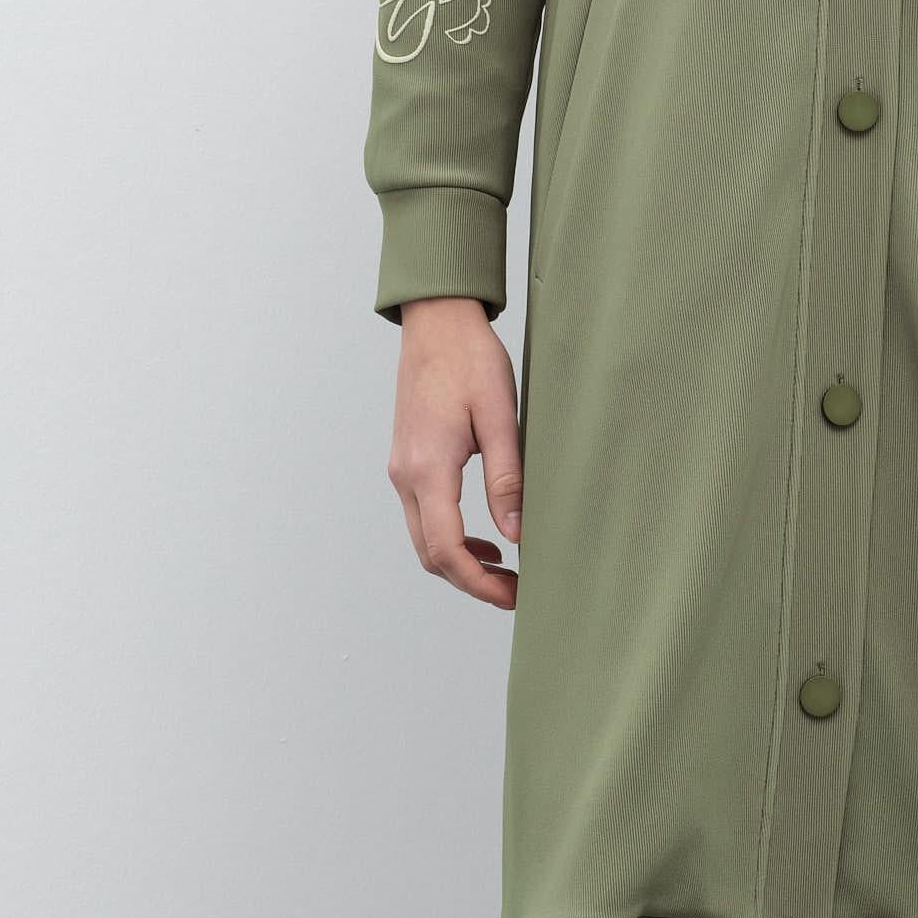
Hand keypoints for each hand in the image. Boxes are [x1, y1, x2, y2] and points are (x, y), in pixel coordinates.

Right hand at [388, 298, 521, 608]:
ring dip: (460, 563)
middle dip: (471, 583)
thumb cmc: (470, 359)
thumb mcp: (502, 416)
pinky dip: (449, 538)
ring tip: (505, 572)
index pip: (447, 549)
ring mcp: (401, 469)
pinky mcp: (407, 461)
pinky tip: (484, 539)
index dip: (479, 583)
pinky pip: (422, 516)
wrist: (436, 322)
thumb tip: (515, 535)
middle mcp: (406, 475)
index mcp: (429, 468)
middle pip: (430, 555)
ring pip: (423, 539)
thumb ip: (507, 479)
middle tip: (515, 592)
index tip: (513, 596)